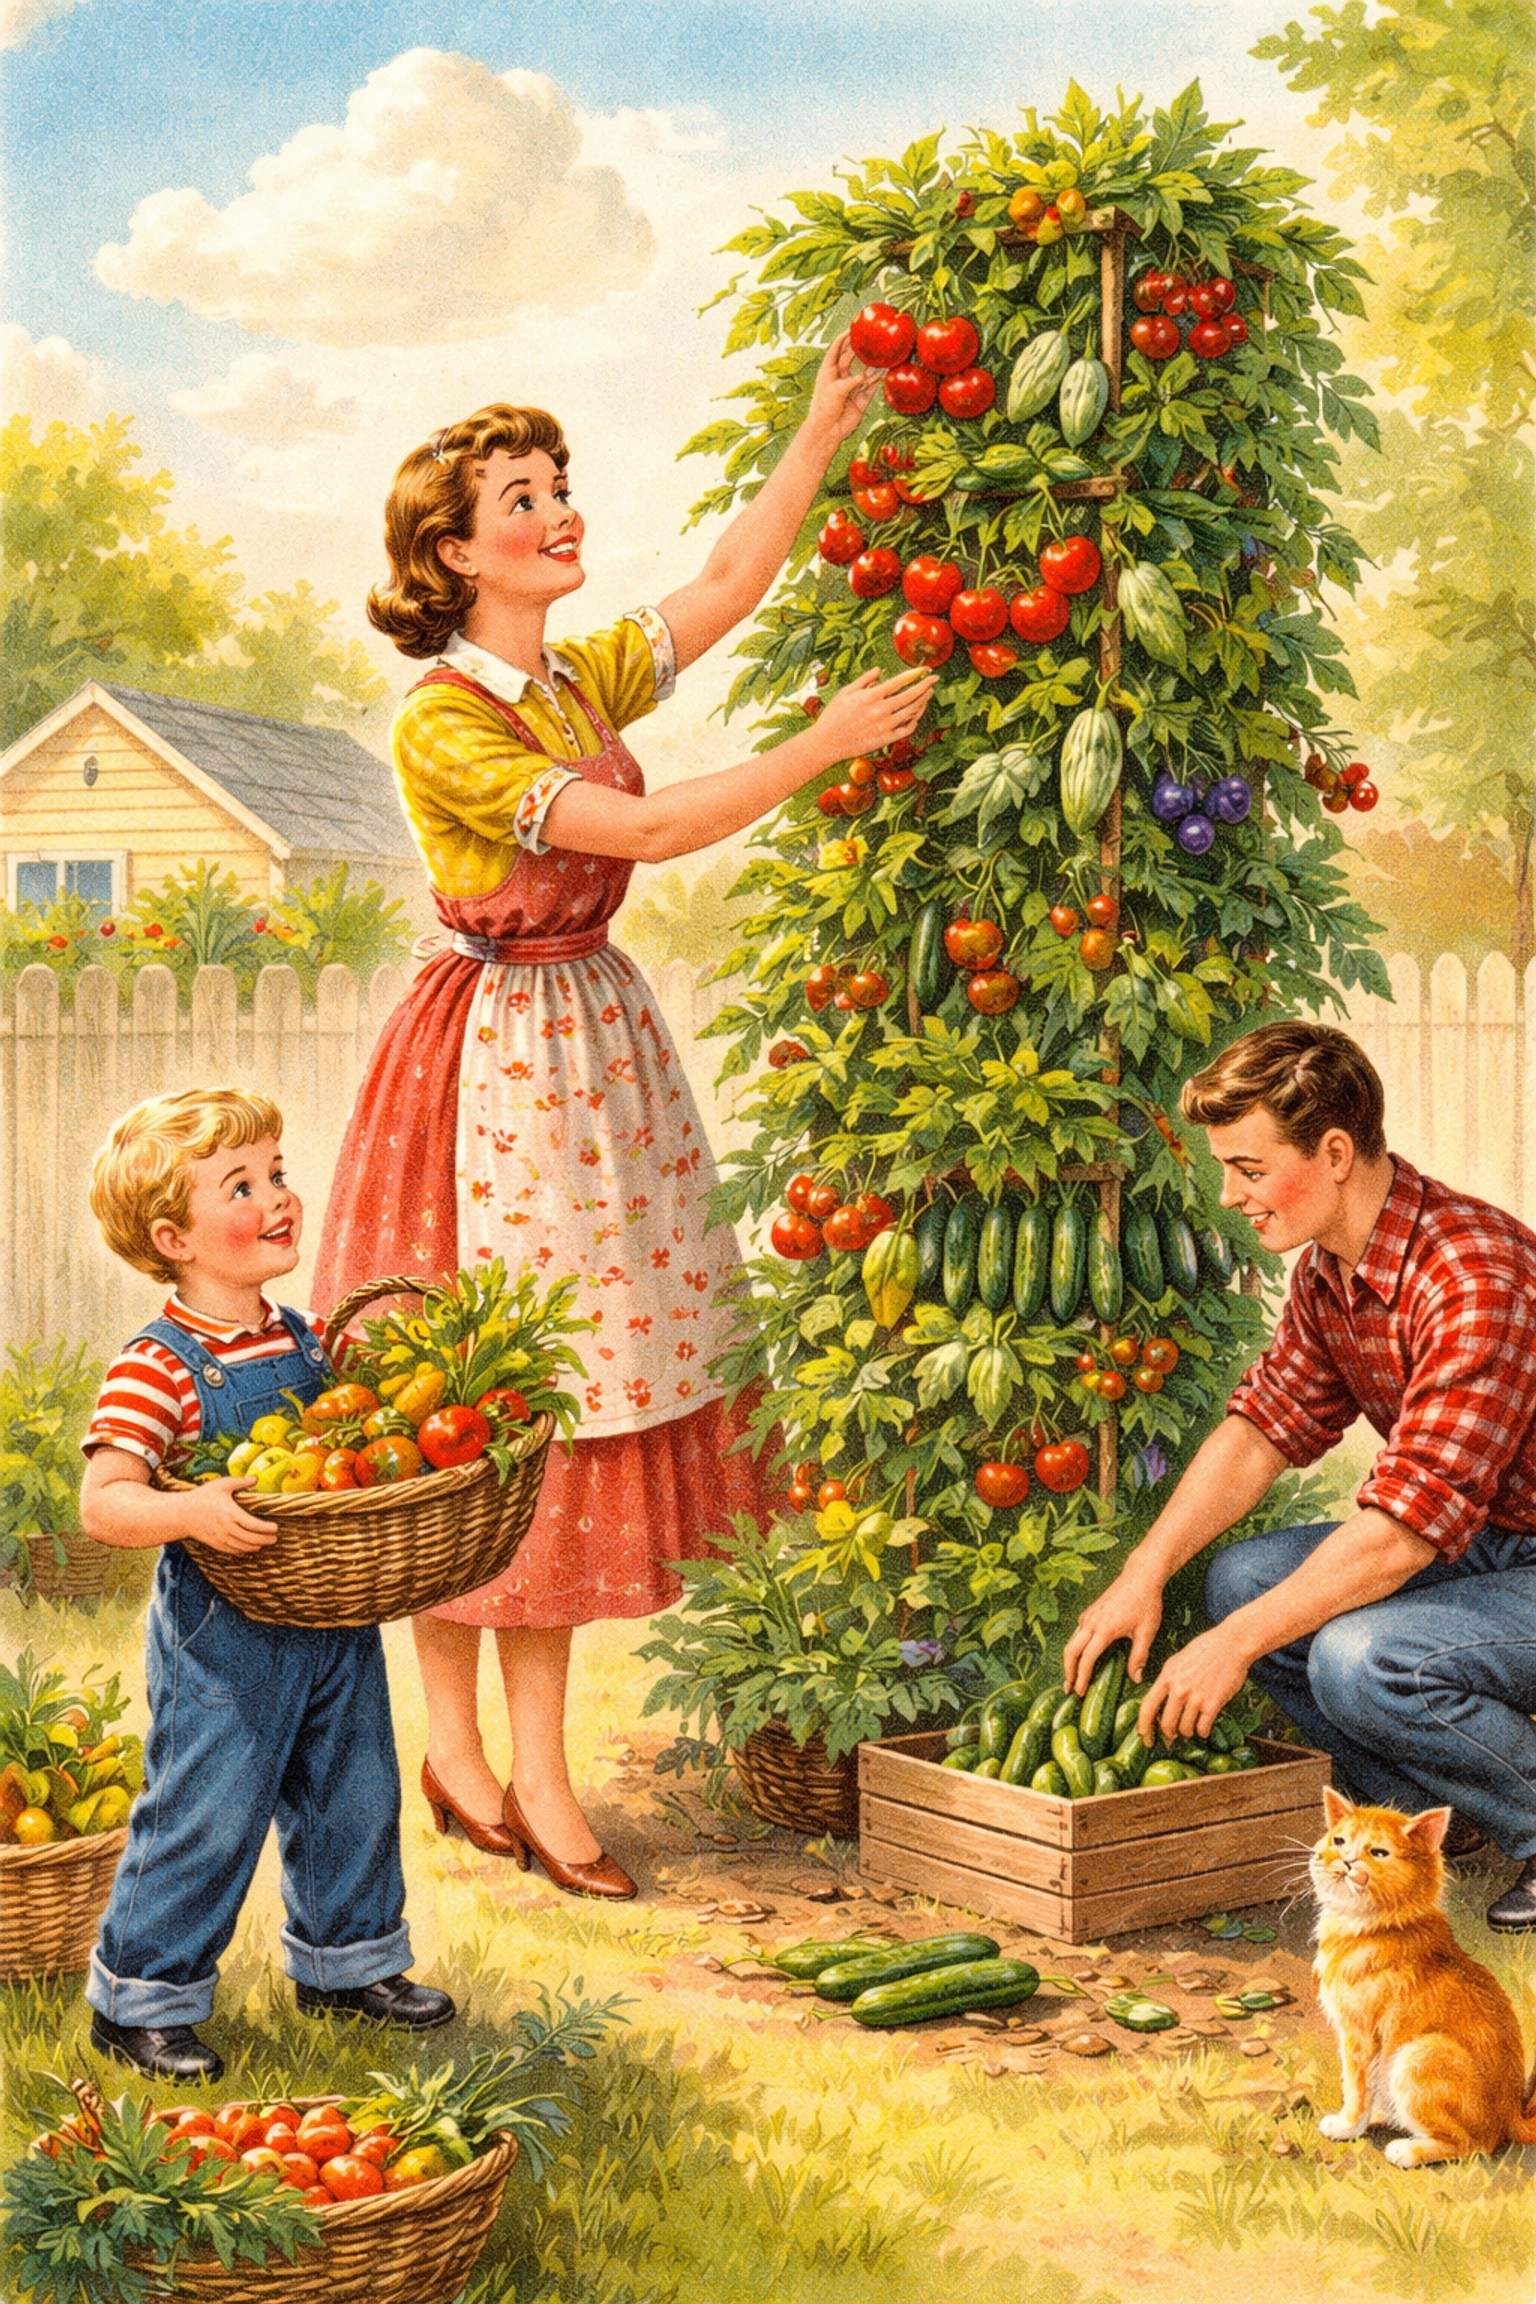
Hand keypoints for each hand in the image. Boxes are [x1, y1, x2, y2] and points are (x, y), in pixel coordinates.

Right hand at [175, 1475, 278, 1554]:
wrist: (182, 1514)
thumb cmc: (203, 1496)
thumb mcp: (221, 1485)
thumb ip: (240, 1482)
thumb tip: (256, 1479)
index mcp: (231, 1513)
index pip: (254, 1525)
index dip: (267, 1528)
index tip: (276, 1528)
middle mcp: (227, 1528)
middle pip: (251, 1539)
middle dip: (266, 1540)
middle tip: (275, 1538)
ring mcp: (221, 1538)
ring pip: (243, 1547)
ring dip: (256, 1546)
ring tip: (265, 1542)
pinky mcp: (215, 1544)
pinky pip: (233, 1551)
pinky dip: (244, 1550)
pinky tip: (250, 1547)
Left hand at [803, 332, 881, 447]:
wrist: (827, 432)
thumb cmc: (824, 409)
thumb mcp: (837, 390)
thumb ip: (853, 380)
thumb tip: (869, 375)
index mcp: (828, 371)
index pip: (836, 349)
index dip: (844, 338)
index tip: (853, 327)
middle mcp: (840, 377)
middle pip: (851, 357)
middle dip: (859, 347)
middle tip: (869, 336)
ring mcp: (851, 387)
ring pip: (863, 371)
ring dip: (871, 364)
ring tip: (880, 353)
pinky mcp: (860, 399)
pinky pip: (871, 387)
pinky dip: (877, 380)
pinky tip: (883, 372)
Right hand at [810, 667, 935, 765]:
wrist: (827, 743)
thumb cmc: (833, 716)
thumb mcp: (845, 693)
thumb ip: (864, 680)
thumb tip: (879, 671)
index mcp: (871, 696)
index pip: (899, 682)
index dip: (915, 675)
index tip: (924, 670)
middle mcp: (880, 710)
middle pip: (910, 696)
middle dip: (926, 686)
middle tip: (934, 680)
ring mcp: (884, 726)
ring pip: (911, 712)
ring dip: (923, 702)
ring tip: (929, 695)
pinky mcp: (884, 739)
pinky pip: (906, 730)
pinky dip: (914, 721)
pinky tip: (916, 715)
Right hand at [1062, 1565, 1163, 1697]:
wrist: (1141, 1575)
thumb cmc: (1146, 1603)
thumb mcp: (1147, 1632)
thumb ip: (1139, 1657)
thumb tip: (1135, 1679)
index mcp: (1104, 1630)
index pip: (1087, 1659)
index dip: (1082, 1677)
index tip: (1081, 1692)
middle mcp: (1091, 1622)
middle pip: (1070, 1650)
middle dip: (1068, 1671)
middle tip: (1069, 1689)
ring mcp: (1089, 1615)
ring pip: (1071, 1641)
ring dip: (1069, 1660)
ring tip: (1072, 1676)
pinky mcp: (1090, 1611)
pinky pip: (1077, 1632)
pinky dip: (1075, 1647)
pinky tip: (1082, 1655)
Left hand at [1135, 1626, 1250, 1747]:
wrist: (1230, 1645)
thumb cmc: (1205, 1649)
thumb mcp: (1177, 1660)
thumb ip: (1168, 1678)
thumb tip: (1160, 1696)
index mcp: (1167, 1677)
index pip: (1147, 1706)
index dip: (1143, 1725)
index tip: (1144, 1736)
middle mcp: (1179, 1689)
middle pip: (1166, 1724)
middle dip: (1169, 1734)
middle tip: (1172, 1737)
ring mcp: (1196, 1697)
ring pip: (1185, 1729)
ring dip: (1187, 1732)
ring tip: (1191, 1729)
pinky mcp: (1213, 1703)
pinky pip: (1203, 1728)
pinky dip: (1203, 1731)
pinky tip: (1204, 1727)